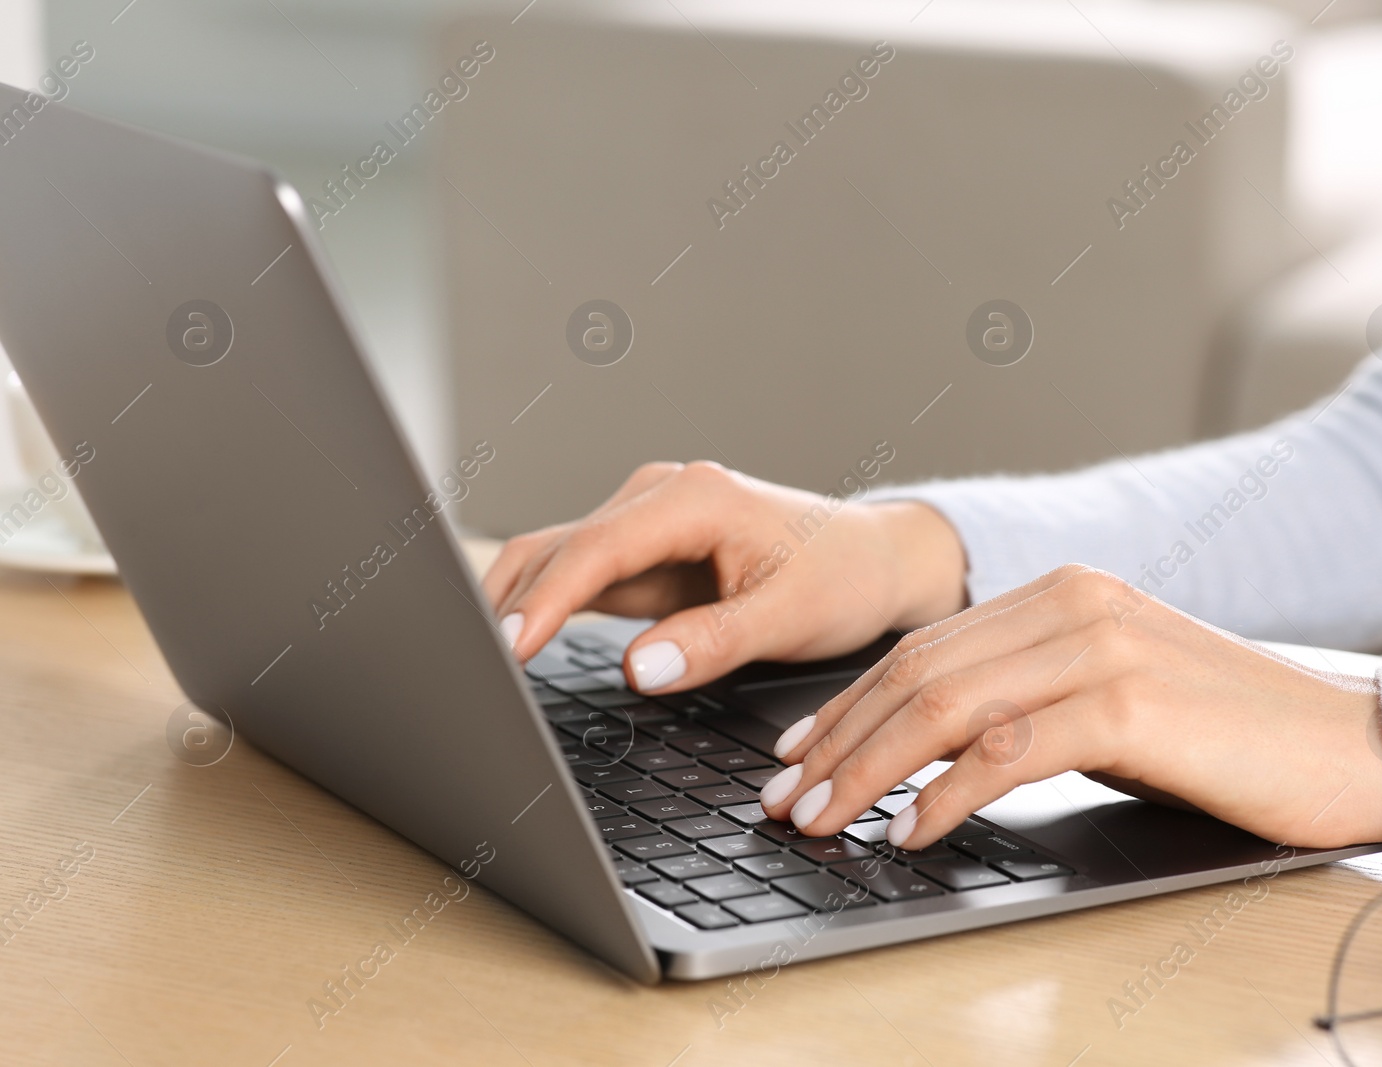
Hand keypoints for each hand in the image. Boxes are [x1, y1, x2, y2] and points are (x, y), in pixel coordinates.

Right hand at [481, 461, 966, 690]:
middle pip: (556, 547)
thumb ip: (712, 642)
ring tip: (471, 662)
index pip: (595, 550)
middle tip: (464, 667)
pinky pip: (576, 575)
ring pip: (554, 559)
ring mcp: (644, 521)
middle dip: (504, 603)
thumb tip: (635, 668)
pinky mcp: (641, 550)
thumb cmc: (840, 578)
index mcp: (693, 497)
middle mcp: (657, 496)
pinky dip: (540, 608)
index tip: (507, 650)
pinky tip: (511, 648)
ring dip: (512, 605)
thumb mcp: (788, 617)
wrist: (871, 560)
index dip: (543, 602)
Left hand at [758, 566, 1381, 850]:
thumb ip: (1025, 699)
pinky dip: (943, 793)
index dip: (845, 705)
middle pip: (918, 672)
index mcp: (1061, 592)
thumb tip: (924, 751)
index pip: (923, 648)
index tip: (795, 754)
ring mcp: (1102, 646)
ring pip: (947, 704)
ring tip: (822, 818)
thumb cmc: (1225, 735)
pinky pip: (1007, 750)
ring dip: (868, 768)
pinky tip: (909, 830)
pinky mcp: (1131, 703)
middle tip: (786, 798)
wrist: (1351, 743)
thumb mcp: (1107, 697)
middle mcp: (1073, 603)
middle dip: (836, 740)